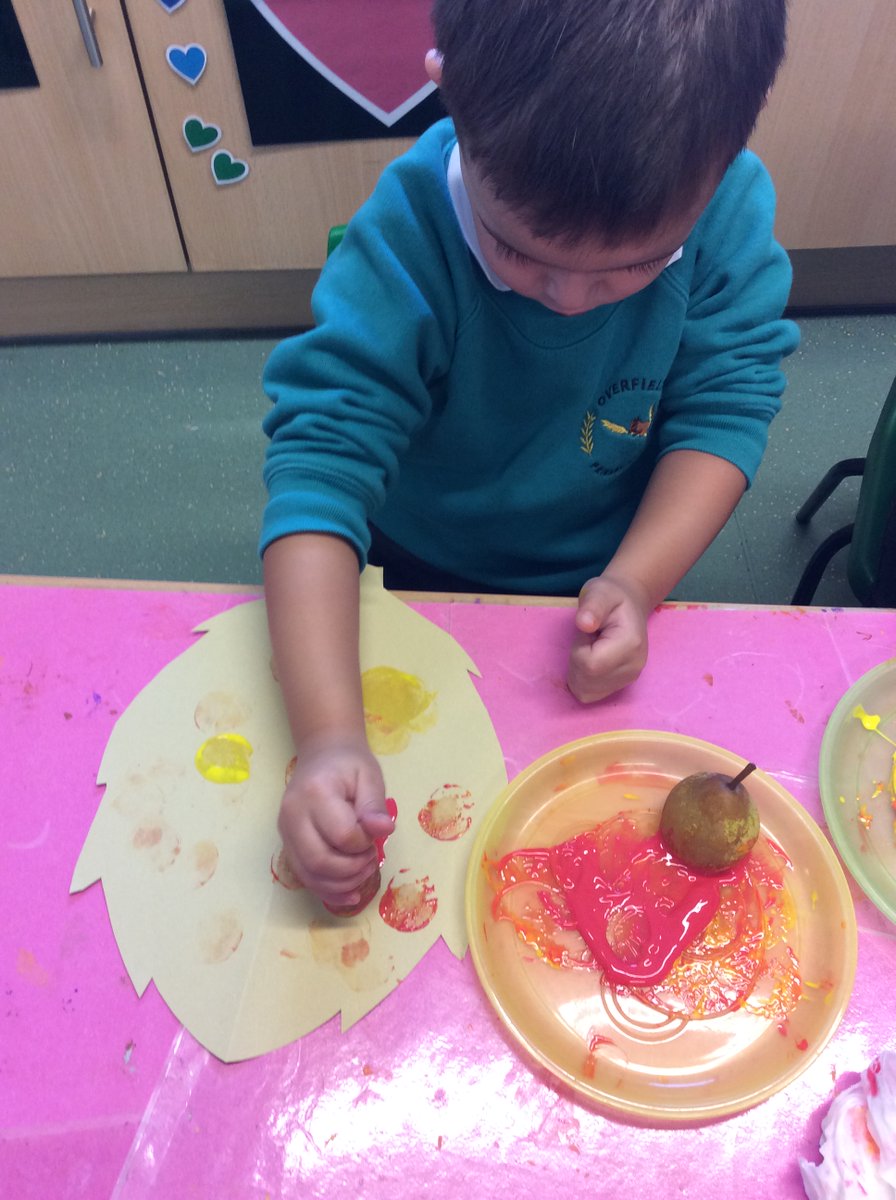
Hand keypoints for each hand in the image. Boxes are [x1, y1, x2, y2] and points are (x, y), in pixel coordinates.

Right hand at [277, 733, 394, 906]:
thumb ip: (375, 806)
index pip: (342, 835)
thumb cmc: (348, 765)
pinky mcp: (287, 845)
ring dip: (342, 884)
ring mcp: (286, 832)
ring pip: (309, 876)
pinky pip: (305, 877)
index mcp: (316, 794)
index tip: (375, 833)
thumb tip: (385, 831)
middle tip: (371, 858)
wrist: (322, 755)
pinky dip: (328, 891)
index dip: (364, 843)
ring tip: (364, 871)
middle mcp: (293, 815)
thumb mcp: (369, 777)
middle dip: (352, 871)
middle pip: (319, 862)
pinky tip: (350, 893)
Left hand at [567, 573, 650, 702]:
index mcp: (630, 644)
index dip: (578, 649)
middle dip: (576, 660)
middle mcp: (634, 667)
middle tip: (589, 639)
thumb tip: (584, 623)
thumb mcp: (599, 592)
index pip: (590, 665)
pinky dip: (582, 680)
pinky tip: (592, 659)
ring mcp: (629, 679)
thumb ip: (591, 606)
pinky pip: (589, 694)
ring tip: (591, 647)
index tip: (588, 632)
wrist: (629, 603)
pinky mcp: (621, 685)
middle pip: (586, 681)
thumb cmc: (610, 596)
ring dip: (578, 671)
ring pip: (586, 692)